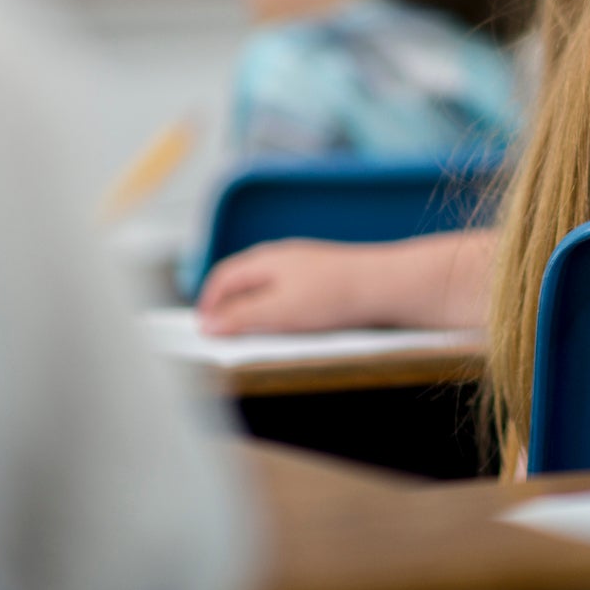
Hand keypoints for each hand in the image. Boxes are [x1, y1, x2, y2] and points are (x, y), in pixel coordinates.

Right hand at [194, 238, 366, 333]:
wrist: (386, 286)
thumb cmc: (334, 294)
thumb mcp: (278, 312)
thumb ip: (241, 316)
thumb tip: (208, 323)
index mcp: (266, 259)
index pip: (224, 277)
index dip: (209, 302)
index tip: (202, 327)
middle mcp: (284, 256)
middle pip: (244, 279)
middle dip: (229, 305)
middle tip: (221, 332)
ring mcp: (306, 265)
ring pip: (268, 286)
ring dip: (254, 308)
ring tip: (251, 333)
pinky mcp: (326, 277)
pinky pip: (291, 291)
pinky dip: (278, 308)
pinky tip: (289, 325)